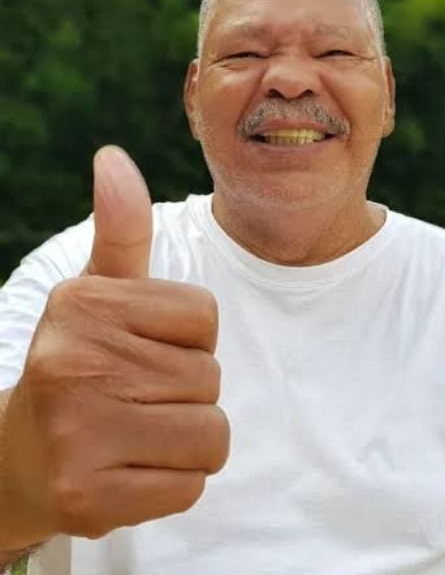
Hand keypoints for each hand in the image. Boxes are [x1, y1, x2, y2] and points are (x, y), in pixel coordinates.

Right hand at [4, 146, 229, 543]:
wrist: (21, 458)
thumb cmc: (82, 362)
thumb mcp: (98, 292)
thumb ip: (120, 229)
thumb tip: (113, 156)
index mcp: (82, 304)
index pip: (205, 317)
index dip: (189, 338)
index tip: (145, 348)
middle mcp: (72, 364)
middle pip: (210, 376)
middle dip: (187, 390)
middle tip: (135, 397)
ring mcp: (77, 436)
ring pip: (211, 434)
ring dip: (188, 437)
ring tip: (137, 432)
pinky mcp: (89, 500)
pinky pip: (193, 485)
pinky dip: (176, 480)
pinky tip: (131, 469)